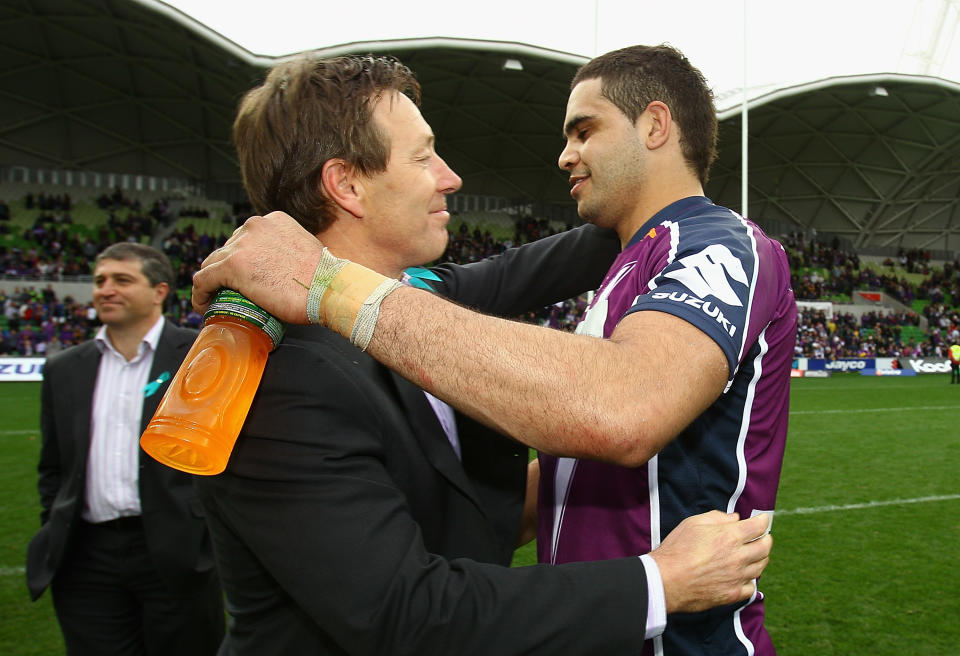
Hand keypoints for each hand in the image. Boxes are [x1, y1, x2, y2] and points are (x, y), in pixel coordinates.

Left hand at [191, 212, 323, 322]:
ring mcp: (242, 245)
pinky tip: (203, 305)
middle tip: (229, 291)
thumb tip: (280, 267)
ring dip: (211, 282)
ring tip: (213, 299)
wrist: (329, 288)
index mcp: (273, 220)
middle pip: (227, 249)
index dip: (240, 258)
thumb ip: (286, 249)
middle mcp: (254, 226)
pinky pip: (204, 280)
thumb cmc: (324, 278)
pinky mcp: (232, 266)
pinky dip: (200, 293)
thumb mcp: (304, 249)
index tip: (241, 277)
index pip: (245, 239)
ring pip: (212, 263)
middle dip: (225, 270)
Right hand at [651, 510, 771, 613]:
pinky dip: (750, 579)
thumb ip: (717, 517)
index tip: (762, 520)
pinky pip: (752, 587)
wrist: (666, 580)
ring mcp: (737, 577)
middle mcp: (738, 557)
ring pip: (761, 566)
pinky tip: (743, 575)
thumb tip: (735, 519)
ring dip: (760, 558)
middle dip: (766, 539)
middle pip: (765, 547)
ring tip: (753, 555)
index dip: (763, 521)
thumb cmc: (677, 549)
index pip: (759, 527)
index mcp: (729, 536)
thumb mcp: (692, 523)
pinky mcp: (733, 594)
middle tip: (761, 537)